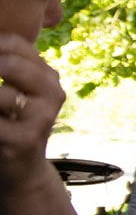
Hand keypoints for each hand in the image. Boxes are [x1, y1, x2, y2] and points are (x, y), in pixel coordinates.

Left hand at [0, 34, 62, 190]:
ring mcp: (42, 117)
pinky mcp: (26, 139)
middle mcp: (53, 92)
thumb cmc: (10, 124)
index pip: (16, 44)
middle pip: (10, 64)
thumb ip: (7, 66)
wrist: (22, 170)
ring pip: (1, 95)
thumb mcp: (14, 91)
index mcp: (48, 76)